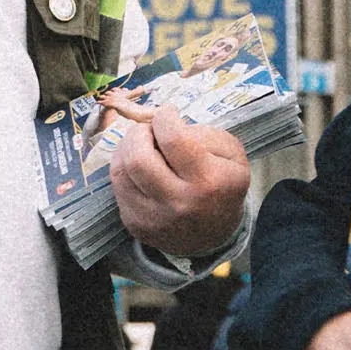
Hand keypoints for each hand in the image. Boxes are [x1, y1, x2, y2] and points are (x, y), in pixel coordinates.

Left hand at [104, 92, 250, 260]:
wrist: (215, 235)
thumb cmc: (223, 186)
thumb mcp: (232, 156)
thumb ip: (204, 133)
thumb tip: (165, 124)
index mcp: (207, 182)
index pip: (173, 139)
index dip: (165, 118)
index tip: (168, 114)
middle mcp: (178, 203)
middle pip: (138, 158)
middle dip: (138, 133)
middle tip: (149, 129)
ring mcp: (153, 218)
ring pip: (120, 172)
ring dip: (126, 149)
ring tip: (141, 144)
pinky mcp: (136, 225)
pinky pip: (118, 188)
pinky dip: (125, 170)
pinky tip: (139, 167)